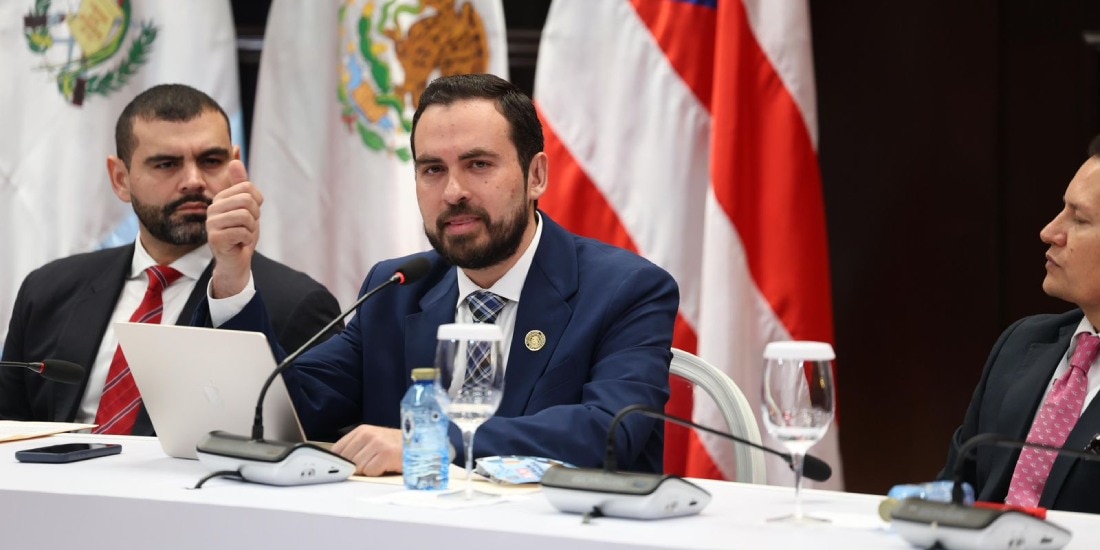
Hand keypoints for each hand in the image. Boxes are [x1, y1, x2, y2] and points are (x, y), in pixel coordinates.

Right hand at [207, 160, 262, 297]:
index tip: (251, 213)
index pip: (247, 188)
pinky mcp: (215, 238)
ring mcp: (212, 223)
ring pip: (245, 217)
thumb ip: (241, 183)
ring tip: (243, 235)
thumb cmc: (241, 233)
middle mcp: (213, 208)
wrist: (236, 260)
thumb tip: (235, 152)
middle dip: (254, 216)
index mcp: (220, 198)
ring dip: (251, 229)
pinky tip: (239, 243)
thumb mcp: (246, 205)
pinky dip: (247, 239)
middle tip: (247, 226)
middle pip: (247, 201)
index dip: (256, 202)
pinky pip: (242, 232)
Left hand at [332, 425, 403, 475]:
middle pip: (346, 460)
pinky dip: (377, 473)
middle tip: (369, 466)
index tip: (342, 469)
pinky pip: (370, 472)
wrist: (421, 445)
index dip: (339, 462)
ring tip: (380, 465)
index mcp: (362, 430)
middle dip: (354, 468)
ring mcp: (377, 443)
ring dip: (367, 471)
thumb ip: (356, 449)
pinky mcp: (386, 454)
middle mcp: (368, 434)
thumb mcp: (374, 442)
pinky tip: (387, 466)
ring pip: (357, 467)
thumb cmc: (397, 447)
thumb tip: (337, 465)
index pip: (337, 450)